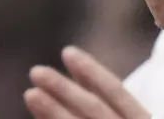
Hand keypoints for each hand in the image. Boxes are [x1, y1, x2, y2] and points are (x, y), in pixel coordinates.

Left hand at [24, 46, 149, 118]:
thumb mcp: (132, 116)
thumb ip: (117, 107)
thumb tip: (73, 85)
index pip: (117, 91)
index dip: (91, 71)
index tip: (67, 51)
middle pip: (95, 108)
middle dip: (64, 89)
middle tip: (36, 71)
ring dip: (53, 111)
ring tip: (31, 93)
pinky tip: (39, 118)